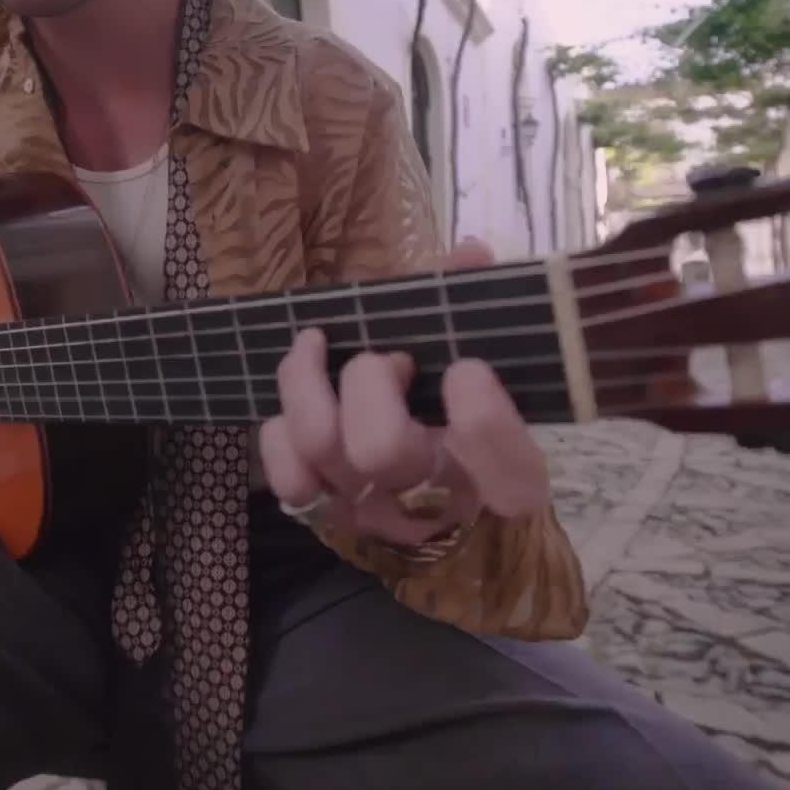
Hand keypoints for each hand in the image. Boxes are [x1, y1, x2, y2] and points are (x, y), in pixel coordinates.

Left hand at [256, 239, 550, 547]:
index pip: (503, 467)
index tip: (468, 370)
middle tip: (391, 359)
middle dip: (371, 380)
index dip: (482, 418)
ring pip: (320, 446)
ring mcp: (371, 513)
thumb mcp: (507, 388)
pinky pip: (287, 475)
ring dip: (311, 381)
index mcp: (507, 483)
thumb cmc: (481, 441)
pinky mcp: (326, 515)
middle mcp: (434, 506)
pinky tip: (304, 399)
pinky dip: (282, 429)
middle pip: (380, 448)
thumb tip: (470, 253)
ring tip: (319, 345)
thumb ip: (483, 317)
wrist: (450, 535)